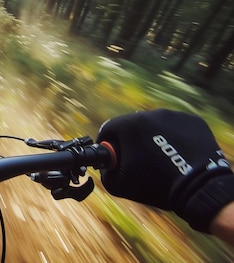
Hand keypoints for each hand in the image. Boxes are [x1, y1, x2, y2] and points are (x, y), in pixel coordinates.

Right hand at [96, 109, 233, 232]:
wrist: (198, 188)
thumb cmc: (154, 185)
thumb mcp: (117, 184)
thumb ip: (105, 170)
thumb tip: (107, 165)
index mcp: (128, 124)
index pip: (108, 131)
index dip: (108, 146)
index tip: (114, 159)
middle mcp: (150, 114)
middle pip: (132, 127)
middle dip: (132, 142)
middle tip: (138, 162)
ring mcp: (174, 116)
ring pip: (155, 126)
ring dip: (153, 139)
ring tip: (161, 160)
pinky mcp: (193, 122)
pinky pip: (176, 128)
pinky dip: (174, 139)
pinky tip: (177, 155)